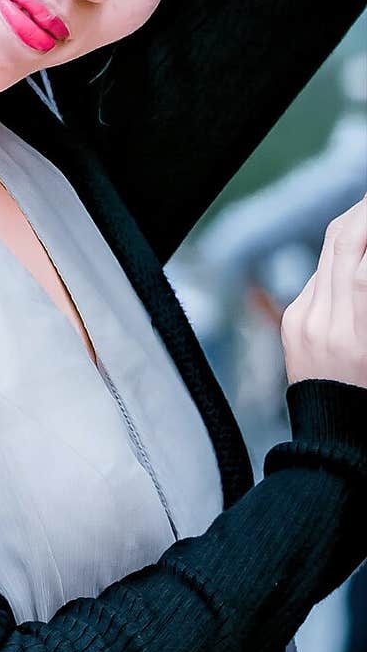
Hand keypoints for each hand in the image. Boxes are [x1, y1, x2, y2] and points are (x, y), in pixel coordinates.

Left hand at [281, 195, 366, 387]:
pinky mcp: (291, 323)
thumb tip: (364, 265)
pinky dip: (339, 258)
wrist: (333, 438)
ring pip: (329, 253)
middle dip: (364, 213)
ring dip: (353, 228)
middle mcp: (323, 325)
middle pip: (342, 244)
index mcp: (355, 337)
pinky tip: (356, 251)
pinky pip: (318, 278)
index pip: (361, 264)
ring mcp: (302, 322)